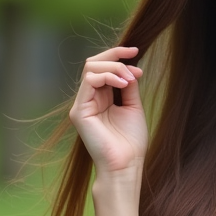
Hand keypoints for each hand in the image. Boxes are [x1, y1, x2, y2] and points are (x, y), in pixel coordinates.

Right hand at [68, 46, 146, 175]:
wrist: (126, 165)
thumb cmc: (130, 141)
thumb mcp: (133, 106)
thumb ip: (128, 86)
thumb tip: (130, 67)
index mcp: (100, 98)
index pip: (102, 68)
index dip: (117, 55)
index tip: (136, 51)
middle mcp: (88, 99)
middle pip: (93, 63)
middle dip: (115, 58)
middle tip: (135, 67)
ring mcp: (81, 105)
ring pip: (91, 68)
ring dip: (115, 68)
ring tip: (130, 79)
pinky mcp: (79, 111)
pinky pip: (89, 81)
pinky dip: (108, 77)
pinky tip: (122, 84)